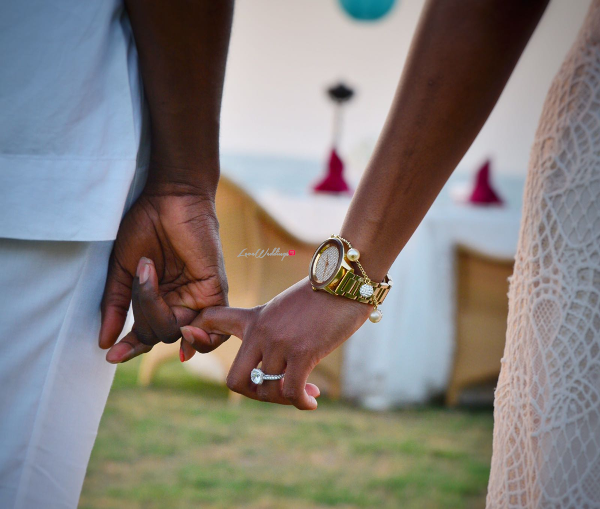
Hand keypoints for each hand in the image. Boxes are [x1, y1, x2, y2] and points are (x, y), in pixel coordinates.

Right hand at [99, 190, 228, 362]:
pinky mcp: (215, 289)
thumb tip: (104, 342)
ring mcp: (198, 298)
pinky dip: (201, 335)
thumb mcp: (123, 270)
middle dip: (144, 313)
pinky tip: (185, 327)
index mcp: (158, 300)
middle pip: (161, 335)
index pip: (147, 334)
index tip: (111, 356)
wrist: (168, 198)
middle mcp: (179, 303)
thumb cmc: (145, 227)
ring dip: (159, 314)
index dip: (131, 348)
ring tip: (149, 277)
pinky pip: (215, 326)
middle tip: (141, 274)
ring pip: (180, 332)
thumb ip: (117, 305)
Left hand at [179, 277, 370, 409]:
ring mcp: (279, 343)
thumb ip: (275, 329)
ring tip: (306, 392)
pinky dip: (302, 402)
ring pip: (267, 390)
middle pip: (235, 381)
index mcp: (254, 318)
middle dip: (255, 394)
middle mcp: (260, 332)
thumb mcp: (287, 308)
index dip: (192, 336)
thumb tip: (280, 359)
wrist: (345, 283)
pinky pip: (291, 392)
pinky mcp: (302, 352)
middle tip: (276, 392)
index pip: (210, 318)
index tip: (186, 352)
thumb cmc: (322, 297)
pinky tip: (313, 400)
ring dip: (286, 400)